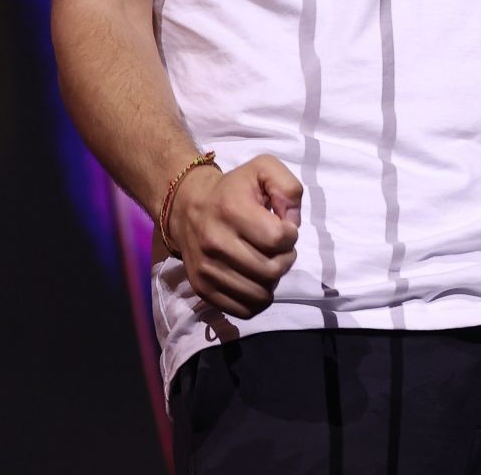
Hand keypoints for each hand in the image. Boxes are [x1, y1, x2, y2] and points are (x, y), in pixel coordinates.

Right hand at [169, 153, 302, 318]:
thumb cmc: (234, 189)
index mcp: (231, 210)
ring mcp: (206, 269)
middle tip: (278, 248)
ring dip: (272, 280)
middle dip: (285, 259)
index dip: (291, 234)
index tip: (283, 226)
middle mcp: (215, 242)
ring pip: (260, 295)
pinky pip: (244, 310)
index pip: (279, 239)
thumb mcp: (263, 169)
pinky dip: (257, 299)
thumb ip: (288, 188)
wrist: (188, 207)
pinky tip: (254, 279)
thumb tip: (292, 223)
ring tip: (265, 262)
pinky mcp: (203, 289)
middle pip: (272, 270)